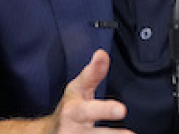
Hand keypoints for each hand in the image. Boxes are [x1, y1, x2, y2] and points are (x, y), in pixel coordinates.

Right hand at [0, 49, 131, 133]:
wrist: (49, 133)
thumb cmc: (69, 108)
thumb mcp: (77, 89)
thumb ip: (92, 74)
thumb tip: (102, 54)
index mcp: (73, 112)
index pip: (89, 110)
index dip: (105, 110)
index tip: (122, 110)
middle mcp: (74, 130)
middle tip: (130, 132)